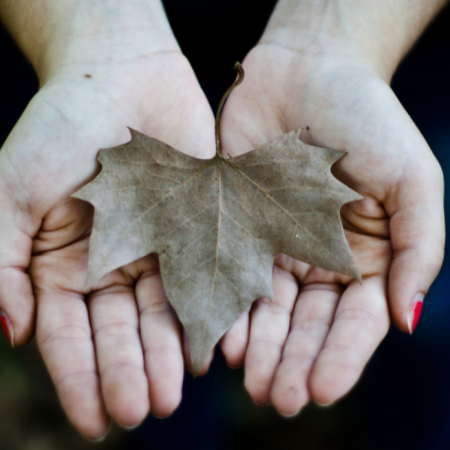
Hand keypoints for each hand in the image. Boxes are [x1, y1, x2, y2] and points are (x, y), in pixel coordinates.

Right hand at [0, 19, 214, 438]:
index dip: (80, 378)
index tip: (96, 421)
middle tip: (141, 412)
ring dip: (167, 355)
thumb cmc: (59, 126)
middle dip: (128, 372)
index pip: (70, 334)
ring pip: (164, 313)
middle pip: (120, 331)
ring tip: (173, 396)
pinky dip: (208, 312)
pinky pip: (205, 277)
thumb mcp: (10, 189)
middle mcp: (114, 263)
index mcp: (66, 261)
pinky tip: (213, 346)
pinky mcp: (196, 229)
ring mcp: (159, 248)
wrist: (121, 75)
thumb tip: (12, 331)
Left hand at [219, 44, 443, 414]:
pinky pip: (232, 276)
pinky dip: (228, 310)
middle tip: (280, 399)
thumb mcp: (412, 180)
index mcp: (365, 256)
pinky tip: (221, 339)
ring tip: (251, 383)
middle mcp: (319, 260)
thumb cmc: (368, 117)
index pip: (356, 321)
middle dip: (294, 363)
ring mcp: (276, 246)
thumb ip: (418, 249)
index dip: (340, 358)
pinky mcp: (238, 228)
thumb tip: (406, 321)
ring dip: (260, 349)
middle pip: (307, 325)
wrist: (306, 71)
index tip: (321, 391)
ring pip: (268, 312)